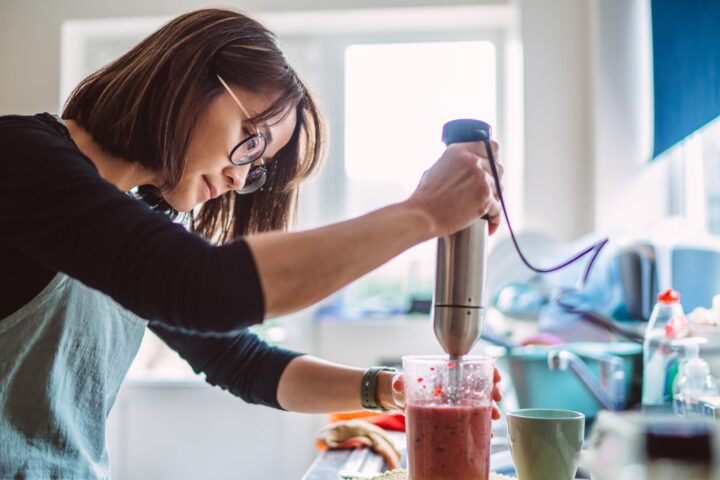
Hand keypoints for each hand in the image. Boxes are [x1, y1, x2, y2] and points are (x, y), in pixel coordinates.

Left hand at [378, 368, 502, 419]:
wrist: (398, 400)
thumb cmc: (402, 385)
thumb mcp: (401, 381)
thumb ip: (399, 380)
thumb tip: (398, 384)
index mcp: (446, 373)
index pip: (472, 367)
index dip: (487, 370)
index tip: (496, 376)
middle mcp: (454, 386)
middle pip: (480, 385)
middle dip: (493, 391)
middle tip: (496, 399)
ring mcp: (455, 402)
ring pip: (479, 403)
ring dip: (490, 409)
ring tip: (494, 418)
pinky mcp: (452, 417)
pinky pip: (470, 420)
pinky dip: (480, 426)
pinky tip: (487, 434)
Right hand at [407, 141, 502, 236]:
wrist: (424, 215)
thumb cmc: (426, 197)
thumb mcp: (437, 168)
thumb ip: (456, 164)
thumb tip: (466, 167)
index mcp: (460, 151)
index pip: (490, 147)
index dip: (492, 158)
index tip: (491, 165)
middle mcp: (473, 162)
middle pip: (498, 168)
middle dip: (493, 179)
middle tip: (485, 189)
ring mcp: (481, 180)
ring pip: (499, 188)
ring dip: (493, 197)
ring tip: (483, 207)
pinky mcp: (485, 198)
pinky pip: (498, 208)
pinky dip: (494, 217)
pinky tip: (490, 221)